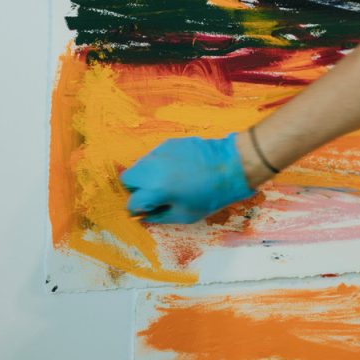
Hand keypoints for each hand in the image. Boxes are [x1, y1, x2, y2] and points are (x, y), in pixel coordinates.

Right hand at [120, 133, 254, 223]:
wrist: (232, 164)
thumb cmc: (212, 195)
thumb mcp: (185, 214)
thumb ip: (159, 216)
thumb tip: (143, 216)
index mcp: (155, 189)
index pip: (131, 201)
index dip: (137, 209)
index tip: (146, 210)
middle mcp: (152, 168)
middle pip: (127, 178)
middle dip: (136, 189)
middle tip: (152, 195)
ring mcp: (160, 152)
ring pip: (140, 165)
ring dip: (146, 176)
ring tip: (167, 182)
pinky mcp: (168, 143)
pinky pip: (154, 156)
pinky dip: (159, 164)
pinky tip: (177, 170)